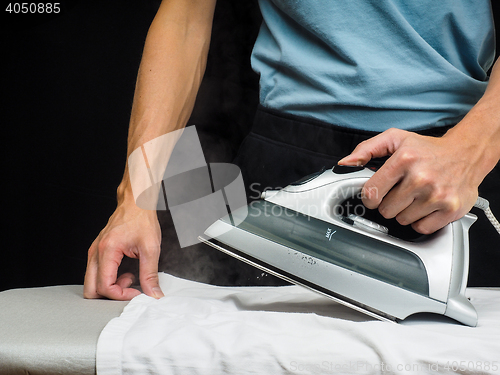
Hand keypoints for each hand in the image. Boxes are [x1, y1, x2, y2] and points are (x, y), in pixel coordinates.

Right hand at [83, 202, 163, 299]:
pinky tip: (125, 271)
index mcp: (107, 251)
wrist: (136, 202)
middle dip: (111, 295)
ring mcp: (94, 252)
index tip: (137, 292)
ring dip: (111, 286)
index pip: (105, 286)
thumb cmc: (142, 220)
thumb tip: (153, 293)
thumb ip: (150, 274)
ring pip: (92, 283)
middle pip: (91, 289)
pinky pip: (96, 273)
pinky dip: (109, 278)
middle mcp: (95, 252)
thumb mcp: (151, 248)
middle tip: (131, 286)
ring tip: (130, 276)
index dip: (121, 295)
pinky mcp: (97, 252)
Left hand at [338, 128, 481, 233]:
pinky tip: (426, 206)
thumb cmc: (428, 149)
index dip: (370, 196)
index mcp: (404, 160)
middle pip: (386, 210)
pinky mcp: (450, 209)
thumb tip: (345, 164)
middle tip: (401, 192)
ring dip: (405, 212)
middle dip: (389, 203)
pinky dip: (421, 221)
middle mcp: (421, 178)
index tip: (376, 194)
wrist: (466, 153)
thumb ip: (367, 149)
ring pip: (402, 220)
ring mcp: (437, 195)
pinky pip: (421, 228)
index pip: (371, 193)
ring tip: (415, 196)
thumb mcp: (396, 139)